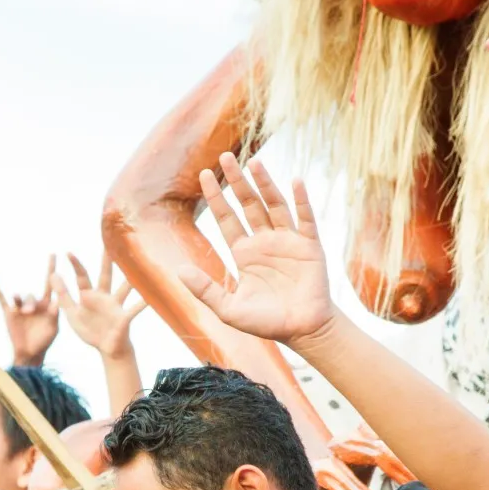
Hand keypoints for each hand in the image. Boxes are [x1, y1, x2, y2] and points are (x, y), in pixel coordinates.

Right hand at [0, 255, 58, 366]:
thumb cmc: (44, 341)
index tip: (53, 254)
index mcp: (46, 306)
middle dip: (30, 303)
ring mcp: (20, 308)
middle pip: (31, 295)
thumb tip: (58, 300)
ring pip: (19, 298)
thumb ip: (55, 315)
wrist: (30, 353)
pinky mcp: (9, 313)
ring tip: (23, 312)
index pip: (50, 284)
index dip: (51, 270)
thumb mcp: (53, 328)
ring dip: (20, 303)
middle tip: (29, 312)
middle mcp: (33, 304)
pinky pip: (1, 298)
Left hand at [51, 252, 145, 358]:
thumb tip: (53, 275)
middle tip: (109, 242)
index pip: (82, 276)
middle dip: (107, 260)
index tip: (68, 252)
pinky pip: (134, 308)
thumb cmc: (90, 331)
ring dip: (130, 278)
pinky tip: (150, 296)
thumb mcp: (72, 313)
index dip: (75, 265)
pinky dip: (142, 302)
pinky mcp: (124, 318)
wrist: (107, 349)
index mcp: (90, 295)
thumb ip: (63, 296)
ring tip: (137, 265)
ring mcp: (116, 306)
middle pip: (105, 275)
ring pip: (124, 288)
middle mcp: (104, 296)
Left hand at [177, 152, 333, 345]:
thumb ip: (205, 290)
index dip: (216, 198)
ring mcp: (287, 241)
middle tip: (225, 157)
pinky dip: (300, 200)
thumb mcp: (229, 310)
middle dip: (237, 182)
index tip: (204, 174)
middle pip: (248, 204)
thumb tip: (179, 271)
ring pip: (274, 205)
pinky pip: (305, 218)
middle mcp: (264, 241)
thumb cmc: (267, 323)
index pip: (227, 219)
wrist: (303, 332)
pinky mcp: (309, 246)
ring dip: (265, 184)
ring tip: (254, 163)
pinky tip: (295, 181)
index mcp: (244, 253)